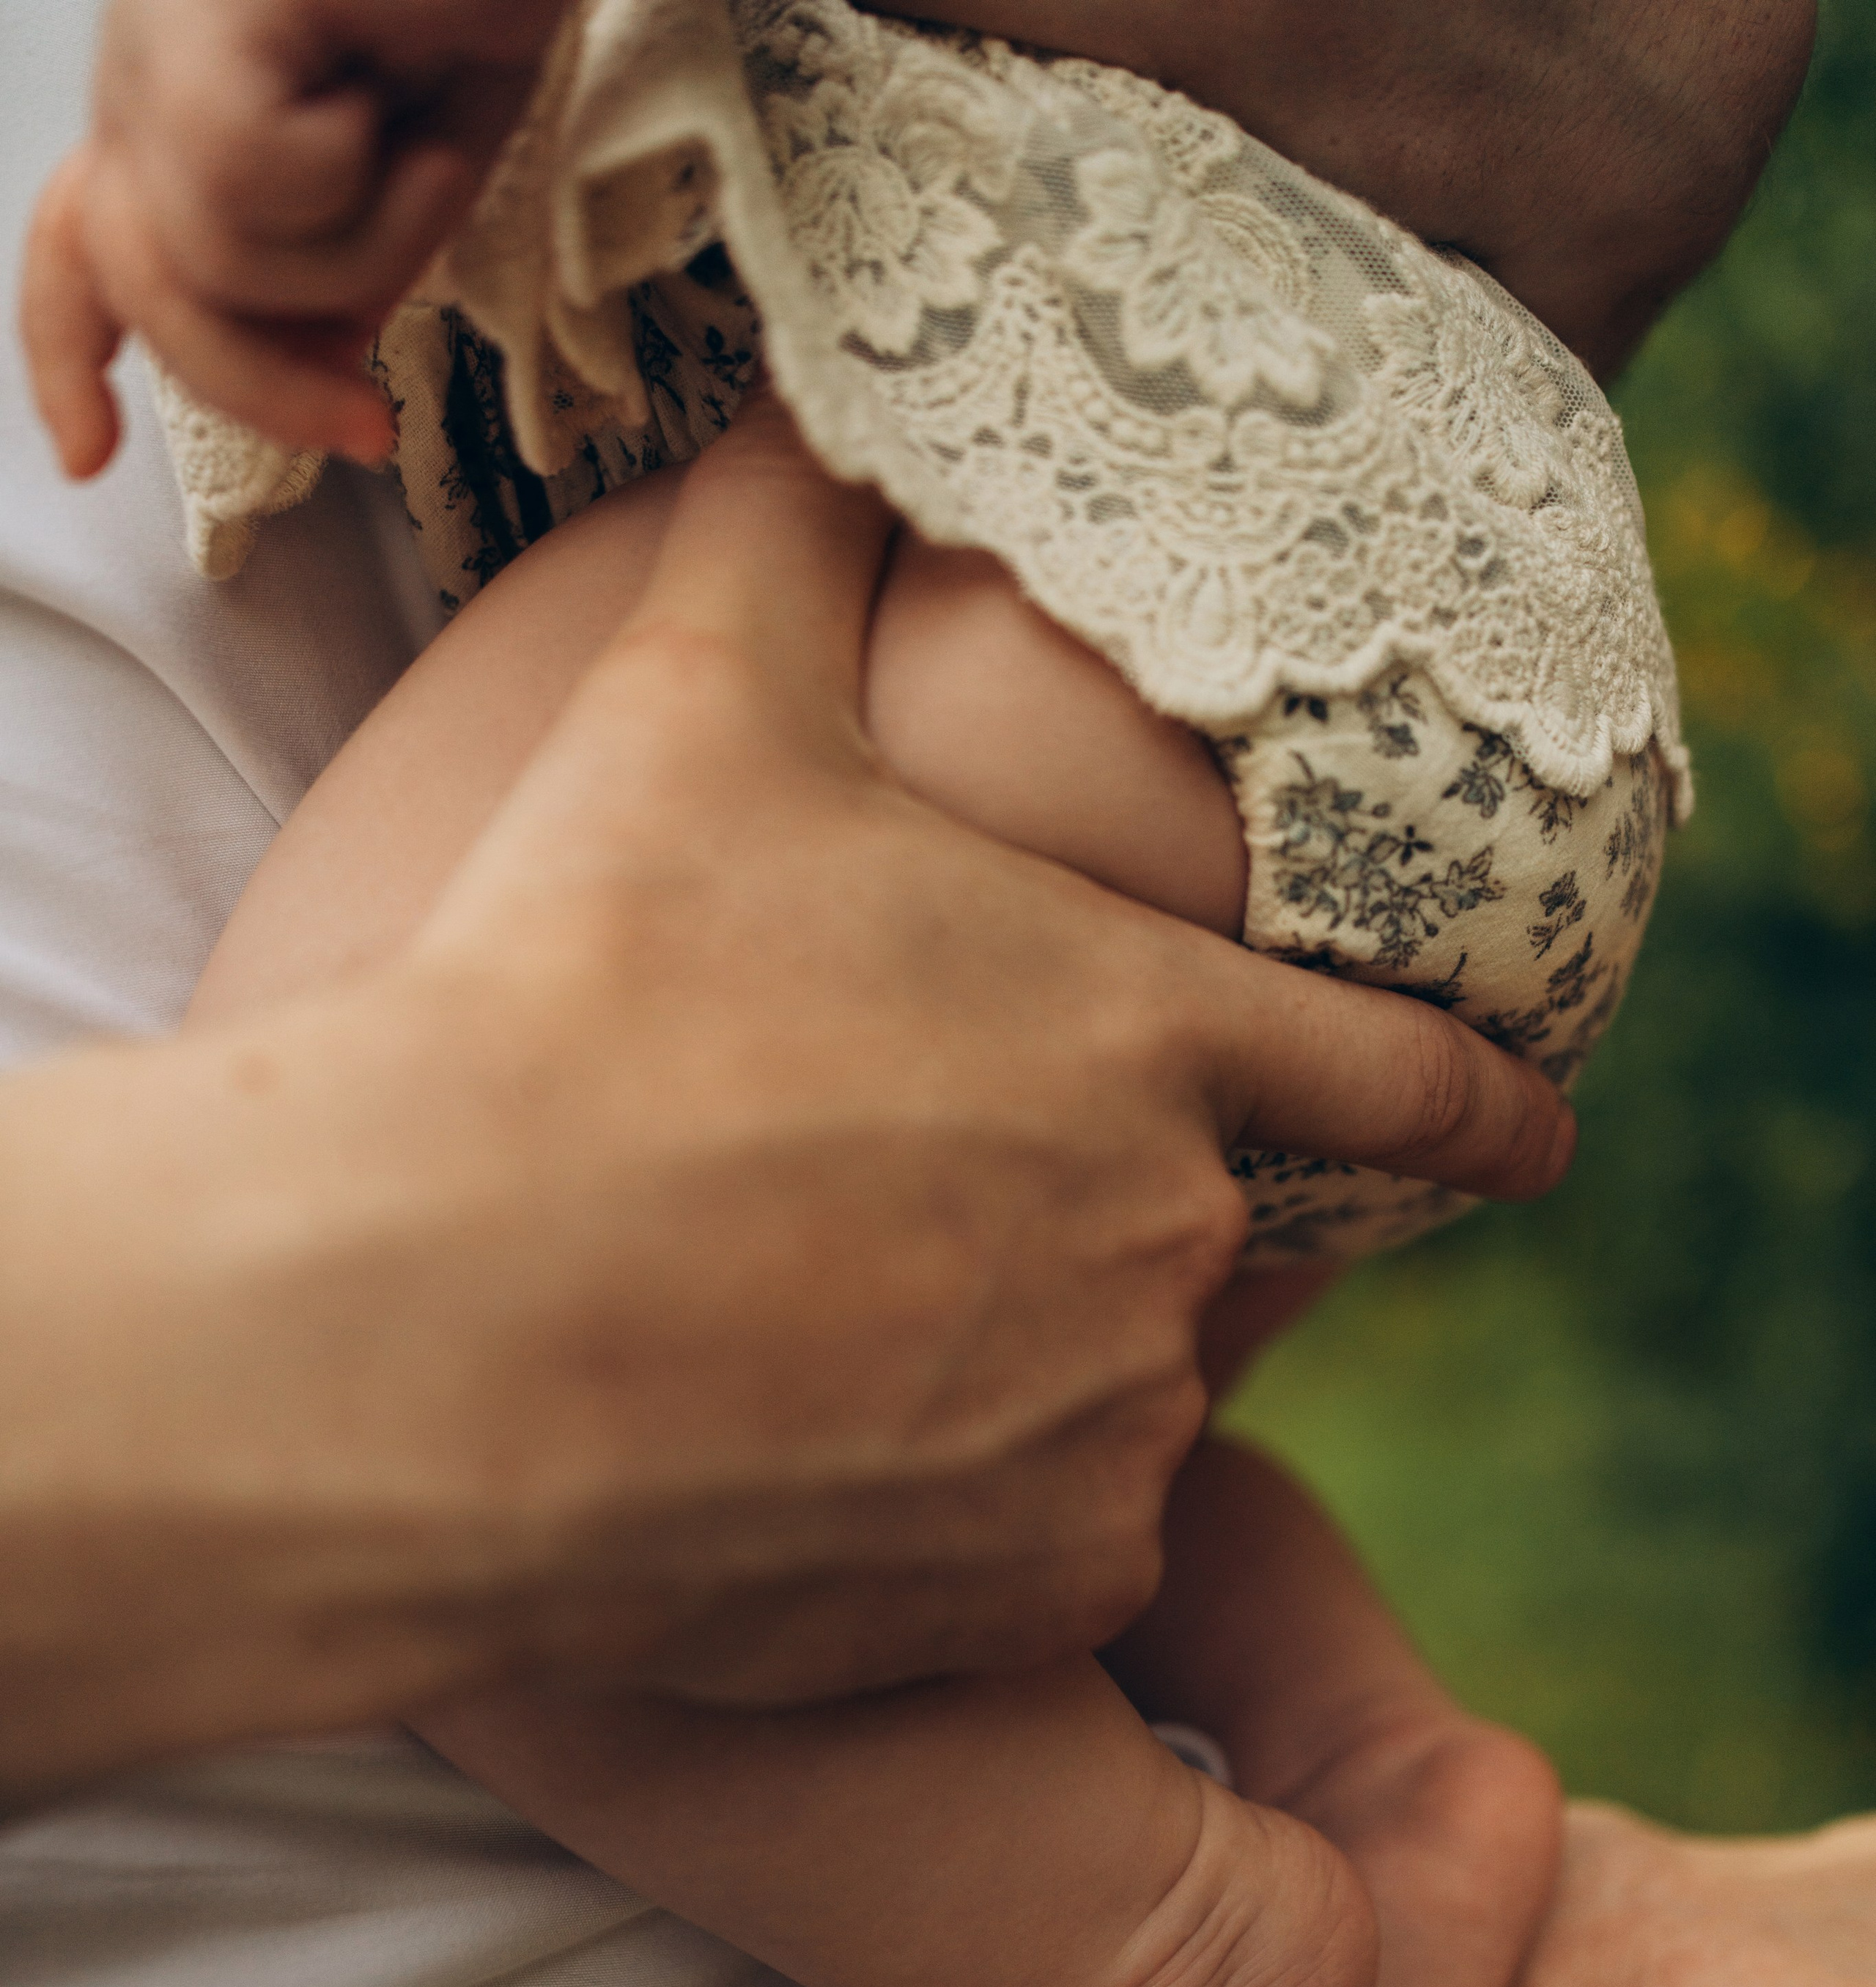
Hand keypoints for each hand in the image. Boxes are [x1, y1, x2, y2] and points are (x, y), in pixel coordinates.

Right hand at [0, 407, 1570, 1798]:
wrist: (437, 1323)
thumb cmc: (575, 993)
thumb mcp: (686, 711)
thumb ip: (785, 541)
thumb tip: (808, 396)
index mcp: (1145, 1028)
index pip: (1397, 1076)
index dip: (1473, 1106)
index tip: (1535, 1143)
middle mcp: (1173, 1230)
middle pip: (1182, 1233)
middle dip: (1071, 1220)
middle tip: (889, 1215)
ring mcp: (1118, 1419)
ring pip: (1100, 1394)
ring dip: (999, 1369)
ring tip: (804, 1346)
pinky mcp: (1040, 1585)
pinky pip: (1044, 1549)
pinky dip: (961, 1518)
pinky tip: (812, 1474)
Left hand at [21, 0, 567, 476]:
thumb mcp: (429, 153)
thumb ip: (354, 255)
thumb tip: (321, 353)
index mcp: (194, 79)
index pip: (86, 231)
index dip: (72, 346)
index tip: (91, 450)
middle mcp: (154, 50)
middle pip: (151, 282)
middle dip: (259, 386)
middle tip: (365, 428)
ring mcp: (167, 29)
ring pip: (212, 260)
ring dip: (361, 253)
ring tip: (431, 155)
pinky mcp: (208, 21)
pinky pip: (248, 194)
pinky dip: (365, 190)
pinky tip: (405, 100)